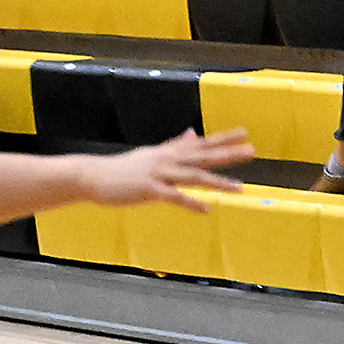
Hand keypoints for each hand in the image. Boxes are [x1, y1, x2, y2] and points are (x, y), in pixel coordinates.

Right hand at [82, 127, 250, 209]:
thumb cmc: (123, 169)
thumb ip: (175, 145)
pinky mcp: (148, 190)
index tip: (244, 133)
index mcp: (169, 153)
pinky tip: (207, 209)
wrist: (92, 176)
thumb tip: (192, 133)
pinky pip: (174, 197)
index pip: (201, 144)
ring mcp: (158, 174)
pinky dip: (191, 203)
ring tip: (240, 188)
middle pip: (202, 156)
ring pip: (193, 176)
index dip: (223, 138)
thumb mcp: (153, 154)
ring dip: (217, 182)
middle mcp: (167, 160)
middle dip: (228, 153)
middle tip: (251, 150)